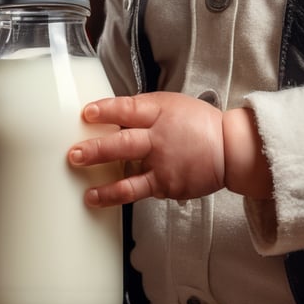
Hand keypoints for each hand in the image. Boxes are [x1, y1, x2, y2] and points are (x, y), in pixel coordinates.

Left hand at [69, 93, 271, 206]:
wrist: (230, 149)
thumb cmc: (200, 125)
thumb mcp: (173, 105)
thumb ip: (145, 111)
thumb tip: (114, 115)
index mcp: (161, 112)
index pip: (129, 108)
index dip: (106, 110)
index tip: (86, 112)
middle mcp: (160, 137)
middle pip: (123, 142)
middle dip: (96, 148)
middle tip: (74, 153)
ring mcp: (163, 163)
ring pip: (127, 173)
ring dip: (103, 180)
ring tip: (82, 184)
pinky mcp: (166, 185)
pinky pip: (138, 190)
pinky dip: (117, 194)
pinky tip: (98, 198)